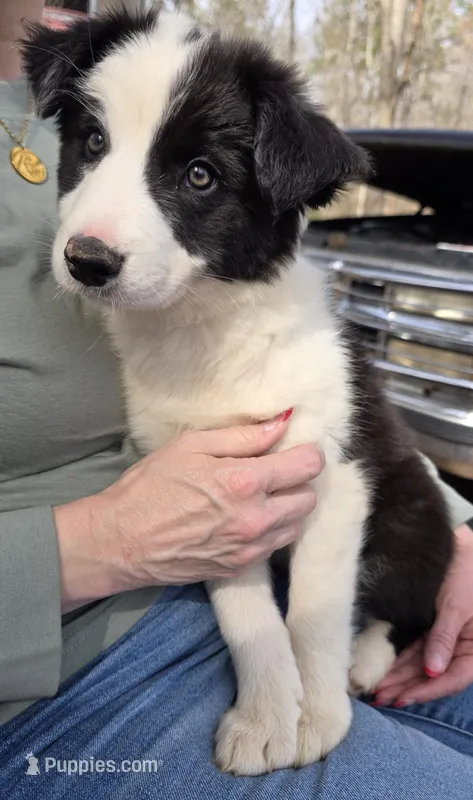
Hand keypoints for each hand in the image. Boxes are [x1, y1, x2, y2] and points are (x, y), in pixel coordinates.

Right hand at [55, 415, 323, 611]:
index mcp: (245, 482)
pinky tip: (249, 517)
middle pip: (309, 498)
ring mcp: (249, 548)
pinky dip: (272, 529)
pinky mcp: (240, 568)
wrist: (120, 541)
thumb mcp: (191, 446)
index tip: (297, 447)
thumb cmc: (150, 486)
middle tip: (277, 471)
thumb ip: (243, 436)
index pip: (307, 466)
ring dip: (289, 507)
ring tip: (264, 495)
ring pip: (297, 525)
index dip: (308, 453)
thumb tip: (282, 423)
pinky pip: (275, 546)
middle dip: (299, 481)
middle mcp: (255, 519)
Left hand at [374, 523, 472, 705]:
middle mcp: (460, 647)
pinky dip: (401, 660)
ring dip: (401, 678)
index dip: (430, 690)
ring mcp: (445, 638)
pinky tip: (385, 671)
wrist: (462, 547)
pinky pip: (416, 649)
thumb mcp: (456, 607)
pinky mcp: (431, 628)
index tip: (406, 697)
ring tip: (378, 690)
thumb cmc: (466, 574)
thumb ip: (444, 638)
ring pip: (422, 664)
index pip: (454, 678)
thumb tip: (432, 671)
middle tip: (381, 697)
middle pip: (434, 674)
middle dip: (408, 687)